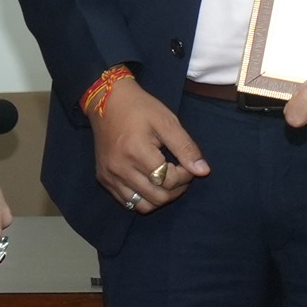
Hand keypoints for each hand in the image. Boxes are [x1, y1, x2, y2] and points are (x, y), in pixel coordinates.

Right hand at [90, 79, 208, 213]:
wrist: (107, 101)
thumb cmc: (140, 108)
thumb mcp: (167, 122)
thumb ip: (186, 148)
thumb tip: (203, 171)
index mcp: (136, 152)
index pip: (168, 181)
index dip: (185, 176)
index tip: (188, 164)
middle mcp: (120, 169)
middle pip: (157, 197)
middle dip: (176, 189)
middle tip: (181, 173)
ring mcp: (109, 176)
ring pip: (142, 205)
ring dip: (160, 197)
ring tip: (167, 180)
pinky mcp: (104, 178)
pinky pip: (127, 201)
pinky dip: (143, 197)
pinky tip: (151, 182)